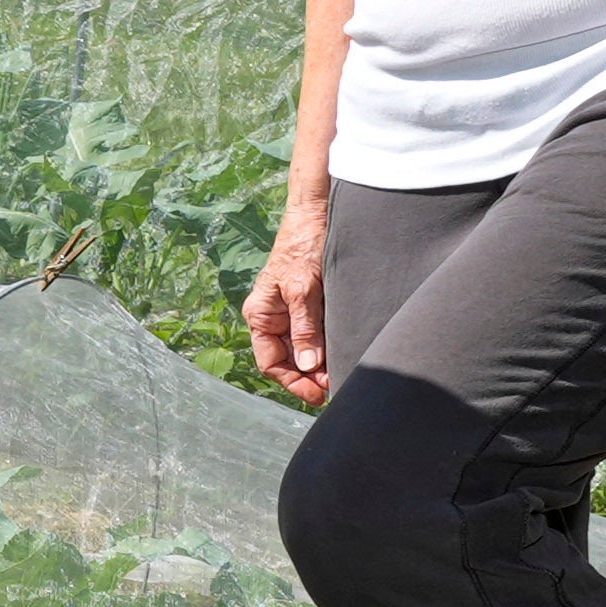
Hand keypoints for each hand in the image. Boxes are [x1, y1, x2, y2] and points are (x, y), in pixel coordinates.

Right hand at [242, 200, 333, 405]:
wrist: (318, 213)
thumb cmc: (302, 245)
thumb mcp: (302, 289)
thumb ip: (304, 328)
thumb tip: (309, 365)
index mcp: (260, 315)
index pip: (271, 362)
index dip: (293, 382)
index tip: (318, 394)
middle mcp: (274, 318)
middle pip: (289, 360)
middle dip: (310, 376)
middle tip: (336, 386)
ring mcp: (293, 313)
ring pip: (306, 350)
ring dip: (322, 364)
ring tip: (343, 372)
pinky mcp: (312, 305)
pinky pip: (318, 334)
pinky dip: (330, 347)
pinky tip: (345, 353)